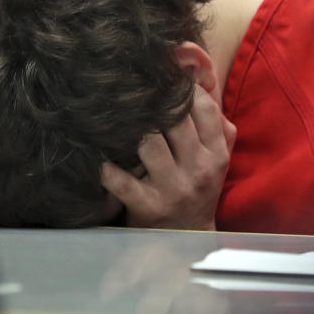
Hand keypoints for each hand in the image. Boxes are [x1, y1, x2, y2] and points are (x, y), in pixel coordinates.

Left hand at [100, 86, 236, 229]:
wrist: (187, 240)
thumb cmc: (197, 188)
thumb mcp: (215, 158)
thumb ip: (212, 122)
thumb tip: (198, 73)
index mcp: (217, 154)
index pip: (205, 108)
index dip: (183, 87)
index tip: (164, 77)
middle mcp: (199, 169)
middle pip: (175, 120)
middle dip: (151, 101)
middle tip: (131, 88)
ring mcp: (173, 188)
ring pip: (148, 142)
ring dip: (128, 128)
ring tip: (113, 115)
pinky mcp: (147, 206)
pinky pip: (120, 180)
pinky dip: (104, 167)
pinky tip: (96, 155)